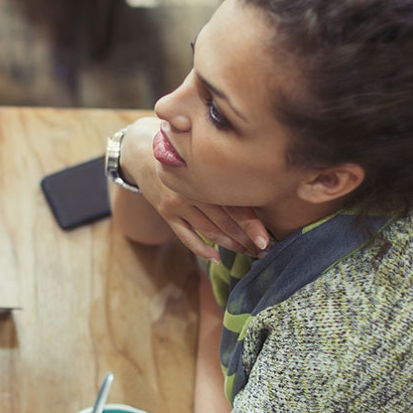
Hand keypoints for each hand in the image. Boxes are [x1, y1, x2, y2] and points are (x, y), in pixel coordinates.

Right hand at [122, 117, 269, 260]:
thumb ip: (228, 176)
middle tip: (263, 252)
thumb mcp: (205, 160)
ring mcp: (179, 203)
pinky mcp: (167, 213)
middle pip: (226, 222)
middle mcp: (194, 190)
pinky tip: (216, 258)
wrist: (145, 154)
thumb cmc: (186, 158)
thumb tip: (263, 193)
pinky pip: (186, 237)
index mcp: (210, 176)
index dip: (253, 226)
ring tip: (247, 253)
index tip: (266, 242)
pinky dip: (202, 250)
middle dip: (246, 240)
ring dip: (230, 246)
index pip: (236, 205)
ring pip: (210, 231)